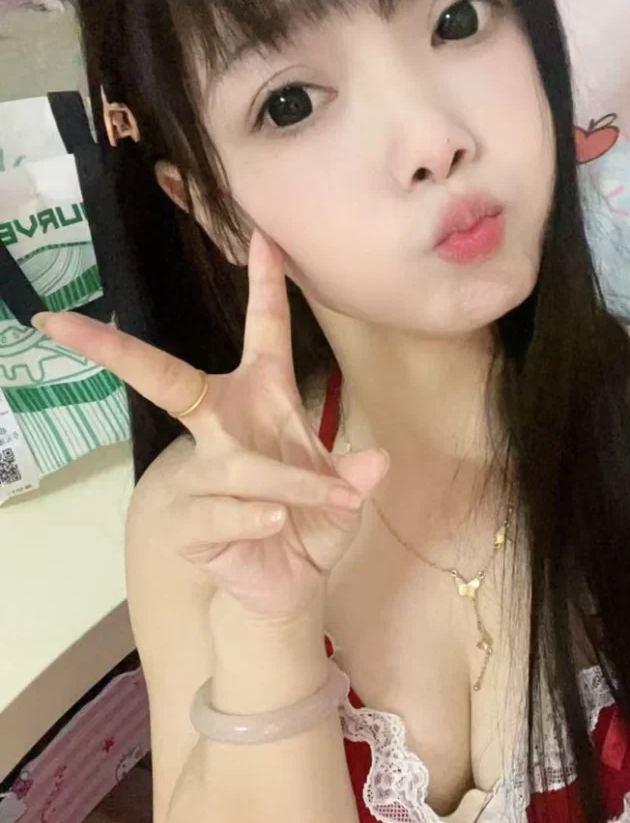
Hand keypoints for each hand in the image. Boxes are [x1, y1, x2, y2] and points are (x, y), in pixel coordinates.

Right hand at [32, 231, 387, 619]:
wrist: (286, 585)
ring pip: (236, 465)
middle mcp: (222, 427)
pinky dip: (260, 515)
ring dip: (288, 481)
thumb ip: (355, 478)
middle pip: (164, 380)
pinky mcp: (191, 520)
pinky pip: (224, 510)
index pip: (263, 333)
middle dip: (114, 350)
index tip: (264, 236)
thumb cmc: (307, 522)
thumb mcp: (343, 496)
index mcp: (260, 400)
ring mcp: (201, 474)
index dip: (265, 286)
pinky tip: (279, 522)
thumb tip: (375, 462)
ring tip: (334, 499)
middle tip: (60, 323)